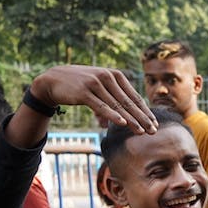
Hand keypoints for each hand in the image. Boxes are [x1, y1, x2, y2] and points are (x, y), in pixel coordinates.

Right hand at [29, 66, 155, 133]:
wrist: (53, 80)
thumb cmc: (80, 86)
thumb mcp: (98, 92)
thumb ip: (109, 105)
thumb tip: (115, 124)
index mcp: (115, 75)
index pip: (134, 96)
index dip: (145, 111)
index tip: (154, 124)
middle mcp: (108, 77)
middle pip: (129, 102)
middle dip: (142, 118)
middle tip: (153, 131)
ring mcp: (96, 84)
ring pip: (118, 106)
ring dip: (131, 120)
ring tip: (142, 132)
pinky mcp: (84, 92)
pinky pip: (101, 106)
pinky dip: (112, 115)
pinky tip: (122, 124)